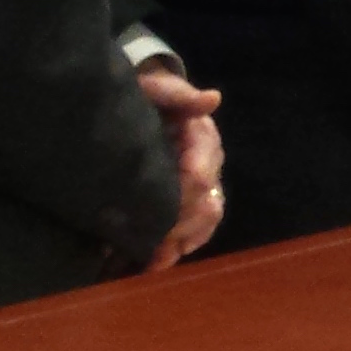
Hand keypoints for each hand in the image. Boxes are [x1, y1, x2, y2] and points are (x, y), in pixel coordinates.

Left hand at [135, 66, 225, 271]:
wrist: (139, 101)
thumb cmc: (144, 93)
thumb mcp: (155, 86)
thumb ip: (177, 93)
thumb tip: (212, 99)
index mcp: (201, 138)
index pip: (201, 173)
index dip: (184, 194)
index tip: (156, 207)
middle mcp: (207, 165)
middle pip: (208, 205)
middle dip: (181, 227)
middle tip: (152, 243)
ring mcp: (200, 186)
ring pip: (205, 222)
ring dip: (180, 243)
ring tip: (152, 263)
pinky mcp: (186, 201)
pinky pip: (194, 231)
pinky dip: (176, 249)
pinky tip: (153, 264)